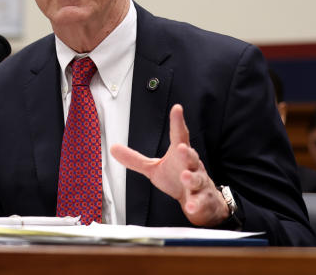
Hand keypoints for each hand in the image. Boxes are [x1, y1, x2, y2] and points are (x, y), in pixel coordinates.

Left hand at [110, 104, 228, 226]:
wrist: (201, 202)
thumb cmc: (177, 179)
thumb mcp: (154, 169)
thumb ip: (135, 159)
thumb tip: (113, 148)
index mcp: (180, 155)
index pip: (180, 135)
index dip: (178, 122)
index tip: (177, 108)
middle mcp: (191, 166)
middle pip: (191, 156)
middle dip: (186, 152)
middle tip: (180, 147)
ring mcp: (199, 182)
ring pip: (197, 179)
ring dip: (191, 178)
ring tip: (185, 177)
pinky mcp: (202, 200)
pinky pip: (200, 202)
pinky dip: (196, 204)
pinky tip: (191, 206)